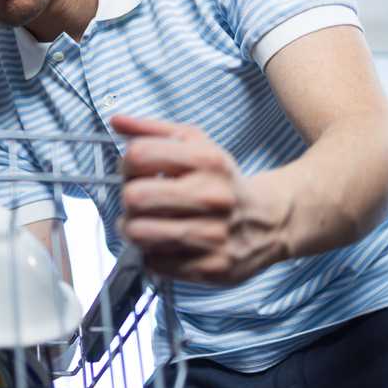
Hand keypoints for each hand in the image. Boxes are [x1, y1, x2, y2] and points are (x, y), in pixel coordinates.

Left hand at [111, 115, 292, 285]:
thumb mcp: (195, 144)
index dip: (126, 164)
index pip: (138, 155)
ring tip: (145, 223)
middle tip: (138, 201)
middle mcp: (211, 196)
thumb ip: (152, 131)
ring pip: (139, 232)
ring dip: (133, 228)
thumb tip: (116, 120)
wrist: (270, 220)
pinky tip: (165, 243)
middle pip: (134, 197)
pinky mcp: (210, 267)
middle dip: (127, 199)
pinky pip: (153, 262)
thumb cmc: (222, 180)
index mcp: (207, 160)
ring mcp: (212, 234)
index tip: (135, 171)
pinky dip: (151, 254)